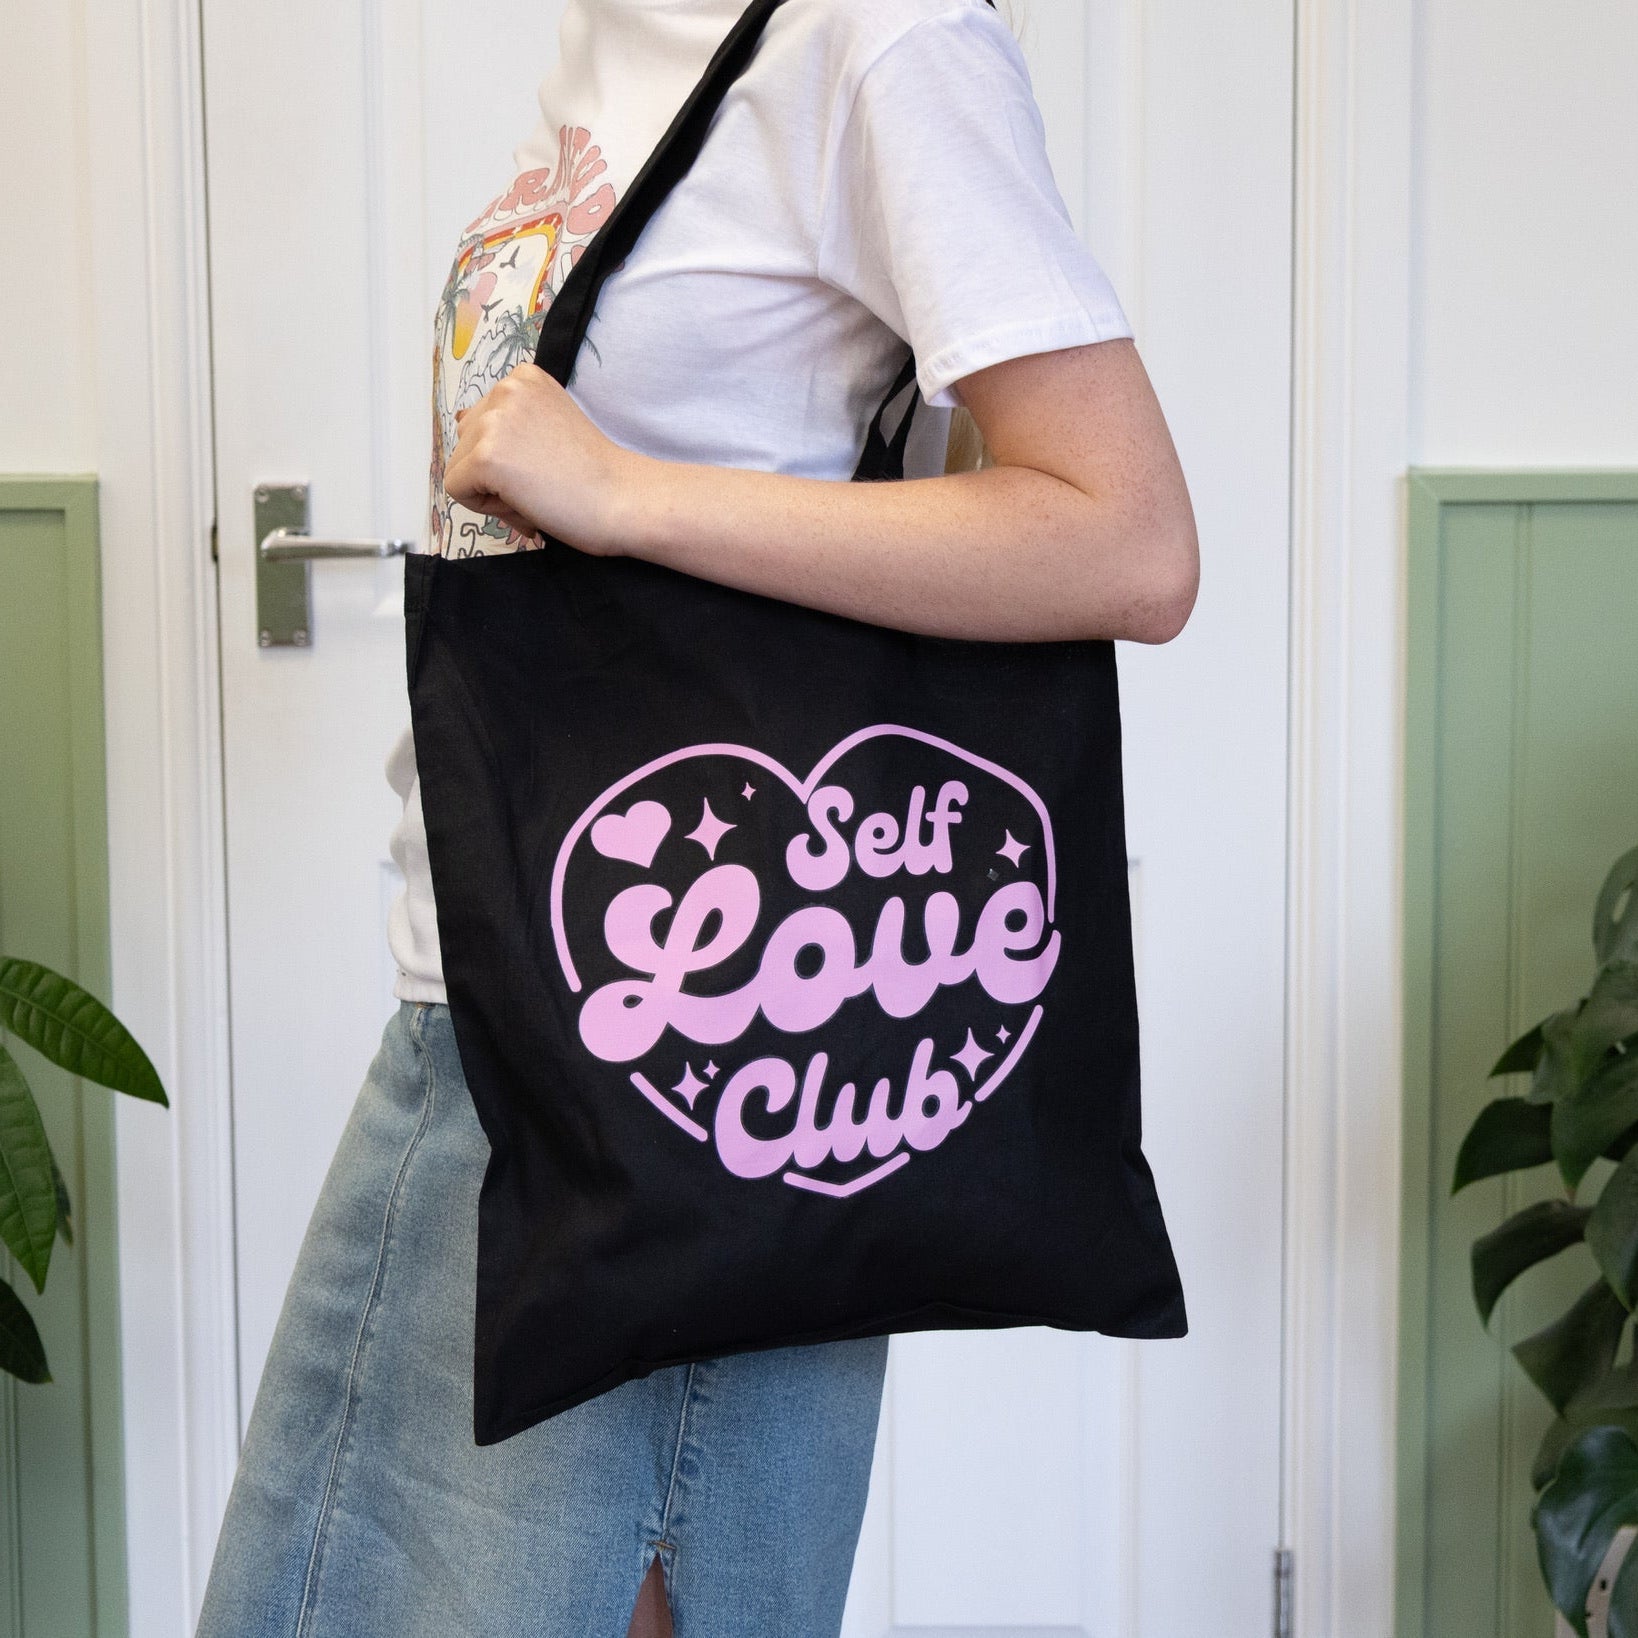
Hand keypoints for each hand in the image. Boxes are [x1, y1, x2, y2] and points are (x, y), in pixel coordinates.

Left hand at [443, 362, 638, 553]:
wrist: (623, 499)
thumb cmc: (596, 474)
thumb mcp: (549, 425)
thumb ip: (509, 421)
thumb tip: (459, 421)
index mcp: (524, 378)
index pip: (483, 422)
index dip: (509, 456)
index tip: (547, 466)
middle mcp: (506, 389)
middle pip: (467, 443)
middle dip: (496, 473)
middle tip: (544, 485)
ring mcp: (494, 422)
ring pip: (460, 468)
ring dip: (493, 492)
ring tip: (537, 495)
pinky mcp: (486, 458)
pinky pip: (457, 489)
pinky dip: (487, 507)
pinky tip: (526, 503)